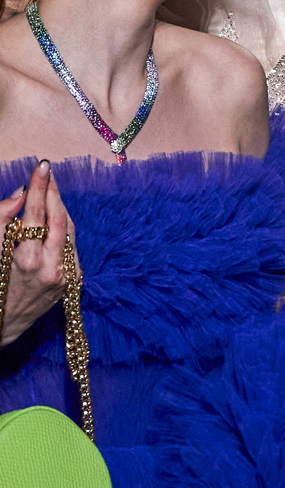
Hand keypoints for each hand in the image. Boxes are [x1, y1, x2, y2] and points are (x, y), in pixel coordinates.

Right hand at [0, 161, 75, 346]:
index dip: (39, 187)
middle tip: (46, 173)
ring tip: (48, 191)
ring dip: (59, 208)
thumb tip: (21, 193)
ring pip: (69, 230)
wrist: (6, 322)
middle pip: (60, 219)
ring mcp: (67, 276)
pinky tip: (53, 219)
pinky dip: (62, 229)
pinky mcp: (74, 281)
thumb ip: (3, 219)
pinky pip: (71, 246)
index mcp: (28, 261)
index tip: (42, 166)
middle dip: (54, 193)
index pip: (38, 214)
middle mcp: (53, 268)